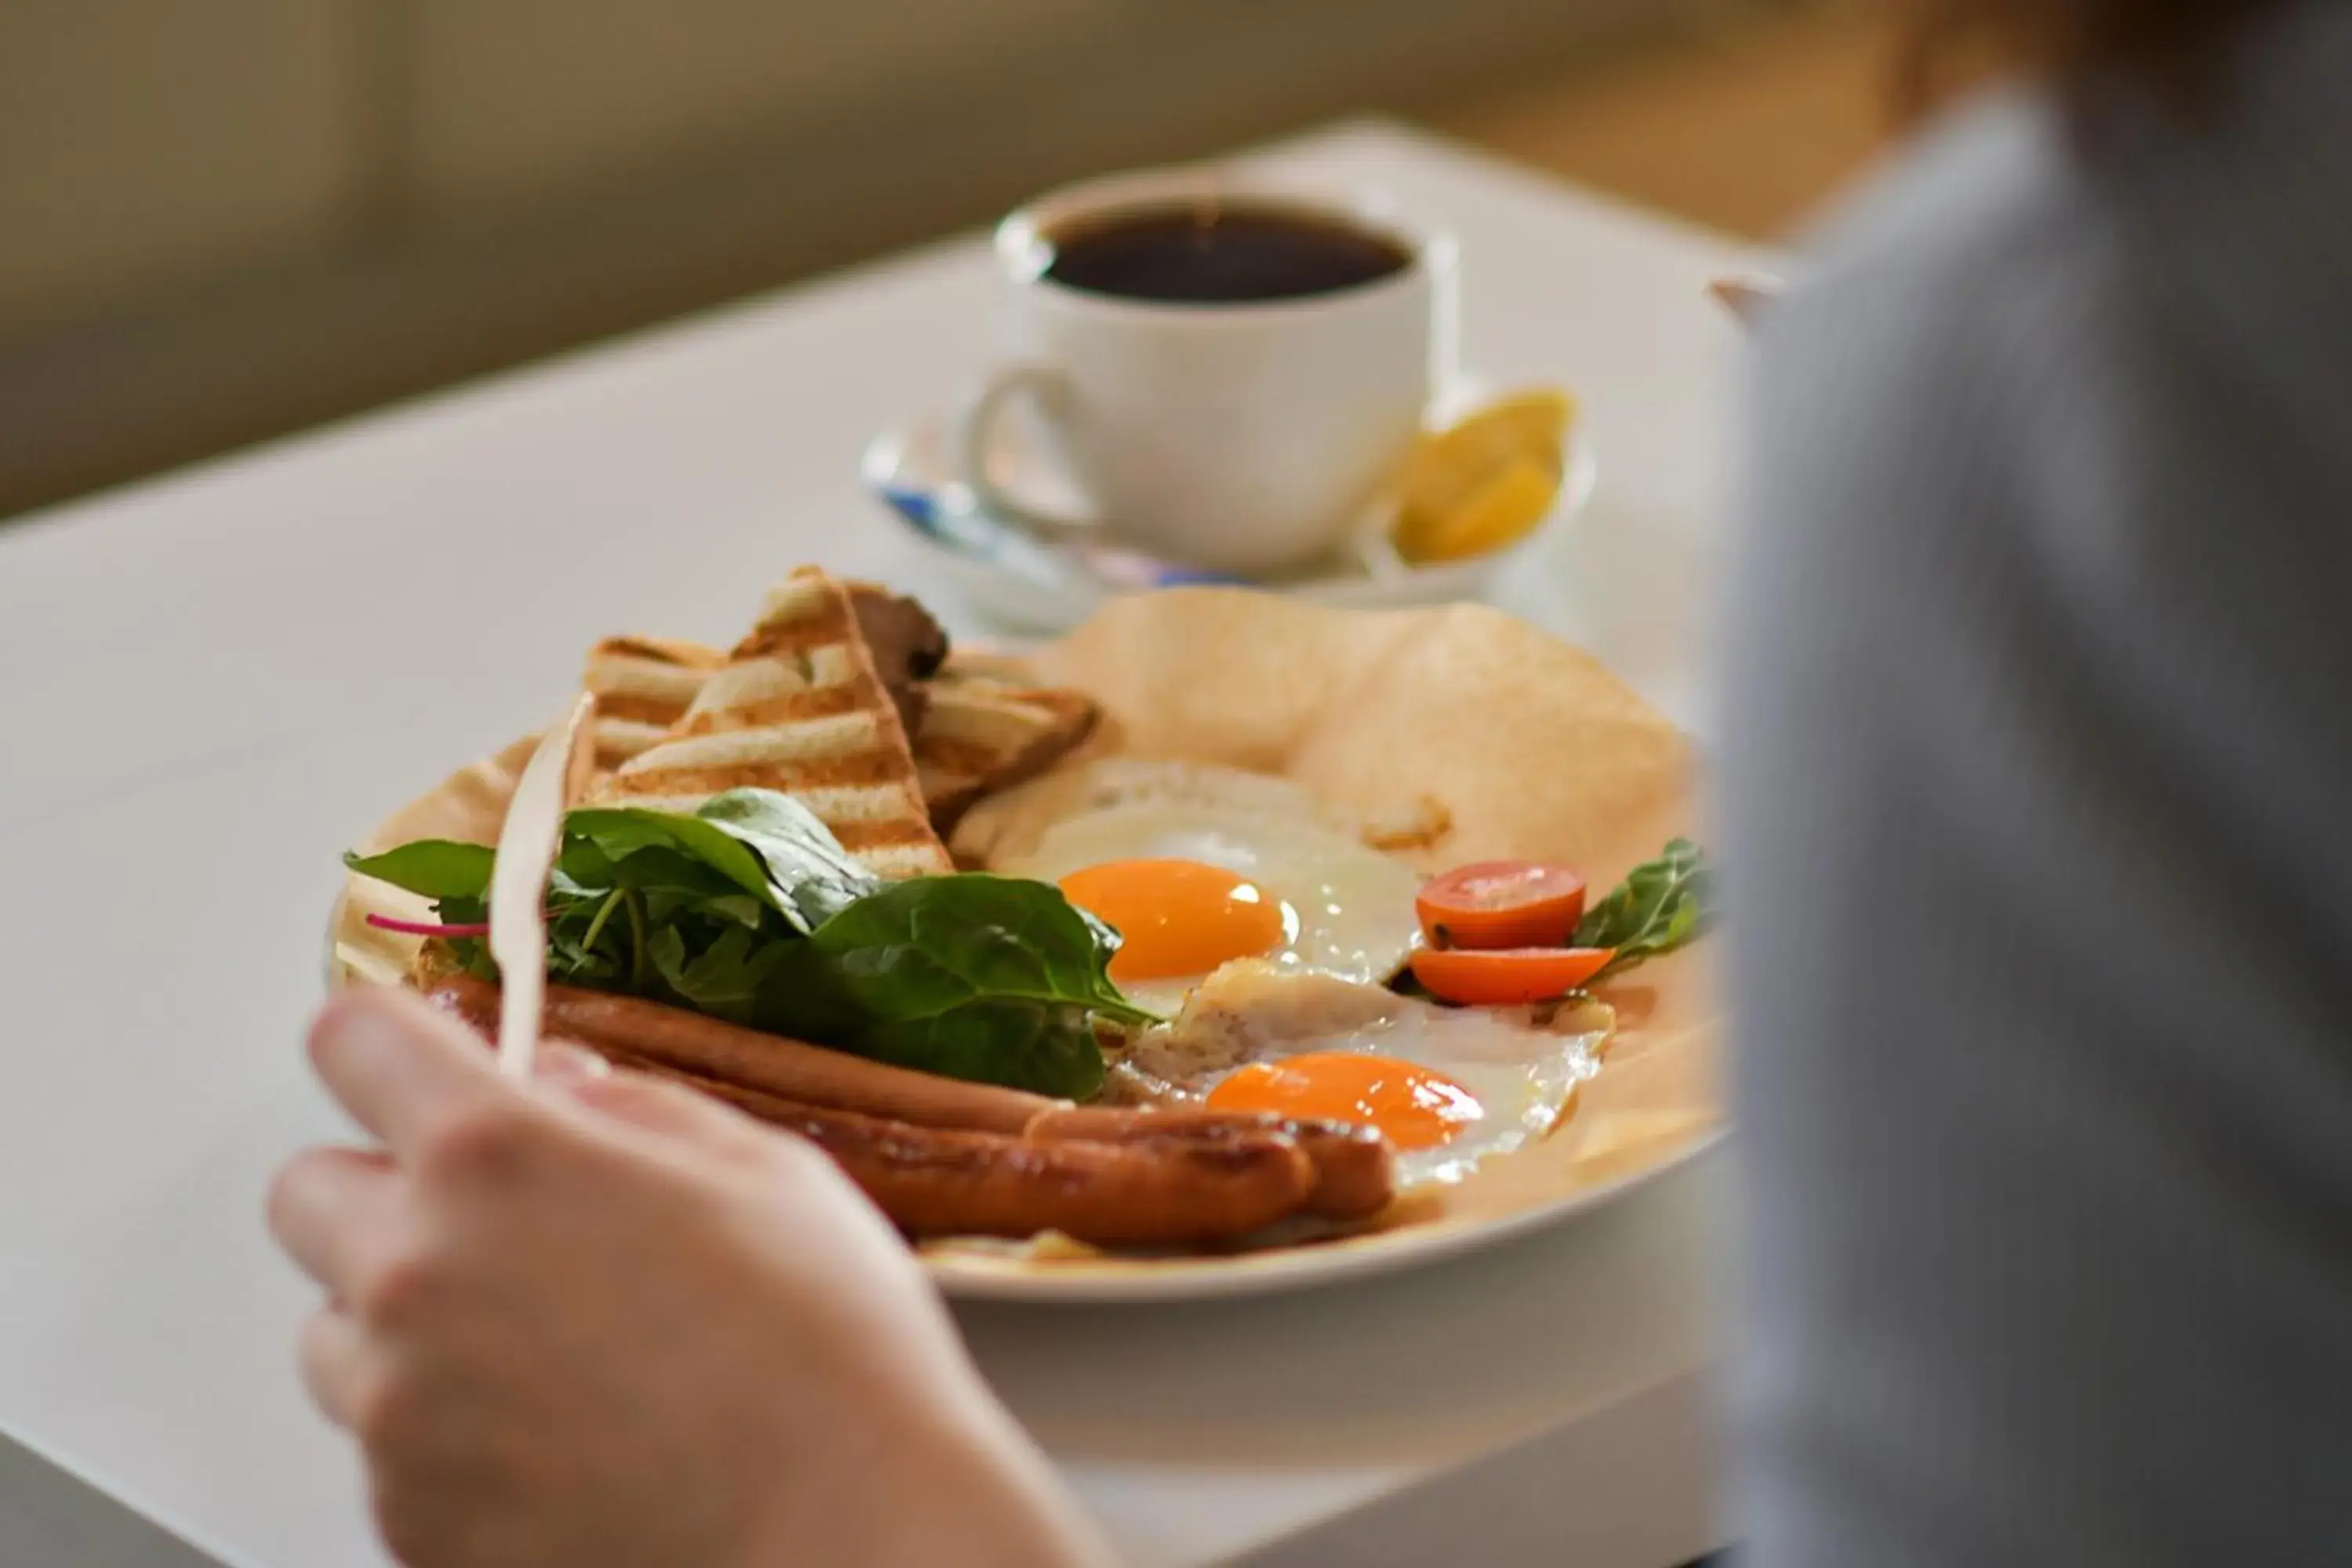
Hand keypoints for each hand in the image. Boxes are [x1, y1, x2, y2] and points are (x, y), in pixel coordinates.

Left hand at [269, 986, 1106, 1567]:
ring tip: (542, 1349)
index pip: (353, 1041)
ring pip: (335, 1332)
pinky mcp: (407, 1517)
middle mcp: (418, 1274)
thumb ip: (636, 1110)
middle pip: (305, 1192)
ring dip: (405, 1321)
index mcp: (498, 1158)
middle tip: (501, 1221)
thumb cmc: (829, 1359)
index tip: (422, 1065)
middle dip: (387, 1190)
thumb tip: (563, 1086)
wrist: (847, 1539)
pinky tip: (562, 1435)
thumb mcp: (766, 1173)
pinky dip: (443, 1433)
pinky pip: (383, 1447)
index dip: (391, 1046)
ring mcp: (399, 1411)